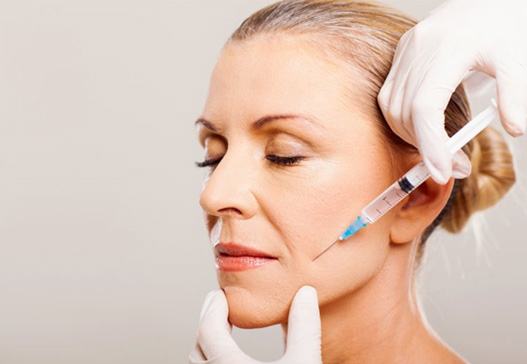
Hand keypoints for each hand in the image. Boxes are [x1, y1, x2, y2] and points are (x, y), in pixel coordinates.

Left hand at [188, 286, 321, 363]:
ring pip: (201, 363)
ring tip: (223, 331)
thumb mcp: (303, 361)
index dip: (214, 308)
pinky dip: (214, 359)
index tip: (223, 295)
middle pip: (199, 346)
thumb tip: (306, 293)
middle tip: (220, 306)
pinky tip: (232, 359)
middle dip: (208, 321)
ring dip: (209, 344)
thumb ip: (303, 327)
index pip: (208, 329)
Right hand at [377, 0, 526, 183]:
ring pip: (392, 109)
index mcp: (446, 50)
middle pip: (405, 113)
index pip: (425, 107)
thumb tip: (516, 130)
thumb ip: (514, 94)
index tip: (444, 171)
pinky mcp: (400, 56)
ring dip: (411, 136)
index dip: (430, 144)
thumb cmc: (499, 23)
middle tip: (452, 167)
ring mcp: (404, 53)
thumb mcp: (516, 57)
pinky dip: (402, 120)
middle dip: (424, 147)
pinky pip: (389, 98)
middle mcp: (418, 51)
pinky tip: (422, 129)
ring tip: (439, 150)